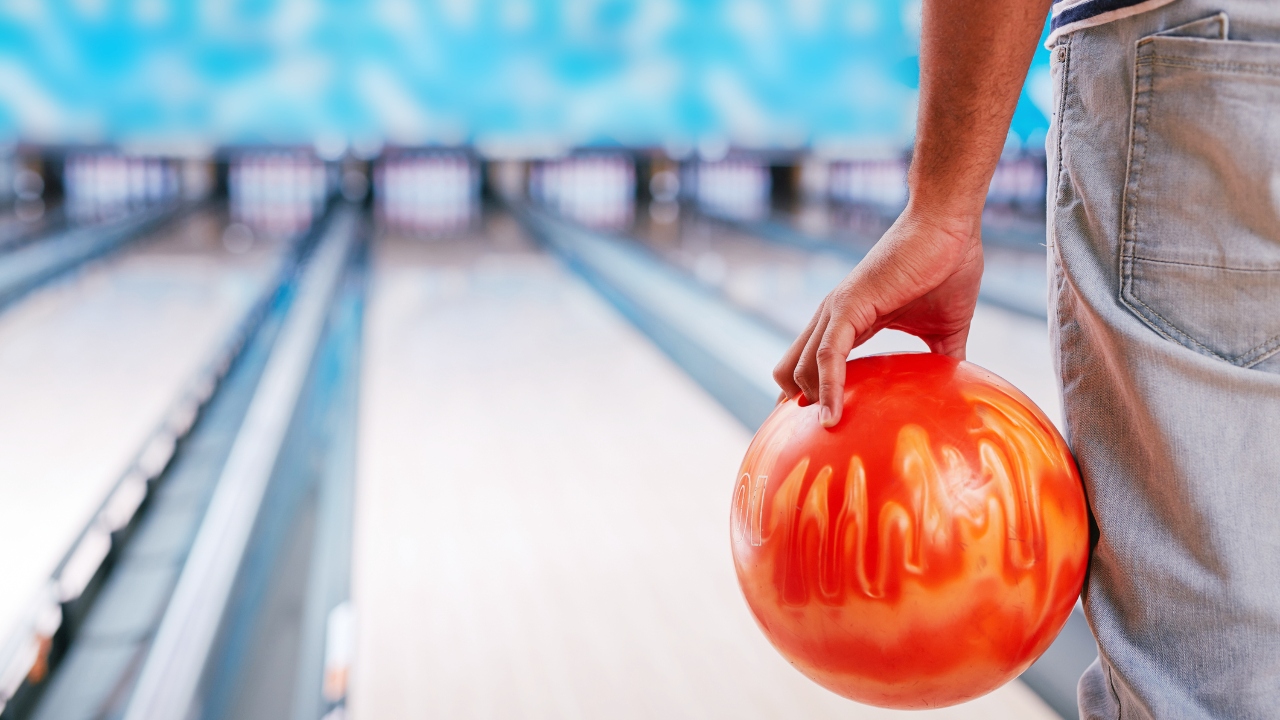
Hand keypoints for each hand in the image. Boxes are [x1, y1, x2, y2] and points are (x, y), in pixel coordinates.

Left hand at [773, 206, 983, 426]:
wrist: (951, 227)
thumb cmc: (948, 266)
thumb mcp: (944, 328)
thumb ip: (942, 360)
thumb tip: (958, 393)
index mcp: (850, 322)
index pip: (811, 365)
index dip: (808, 397)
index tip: (813, 432)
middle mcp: (833, 318)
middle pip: (790, 370)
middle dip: (793, 407)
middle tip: (808, 444)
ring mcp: (835, 312)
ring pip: (799, 369)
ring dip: (808, 405)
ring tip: (822, 440)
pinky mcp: (847, 307)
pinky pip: (825, 357)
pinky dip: (827, 389)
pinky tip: (831, 417)